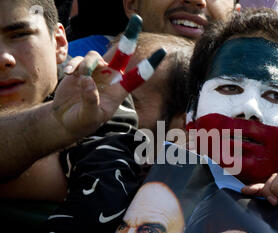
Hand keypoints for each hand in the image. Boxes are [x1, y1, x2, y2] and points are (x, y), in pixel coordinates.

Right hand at [52, 15, 165, 139]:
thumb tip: (87, 81)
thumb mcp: (90, 116)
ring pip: (95, 56)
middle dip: (130, 36)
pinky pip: (80, 59)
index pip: (138, 76)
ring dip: (85, 65)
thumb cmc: (83, 122)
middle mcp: (110, 77)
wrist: (66, 119)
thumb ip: (91, 100)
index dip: (150, 64)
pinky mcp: (81, 69)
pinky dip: (74, 65)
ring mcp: (96, 72)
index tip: (163, 51)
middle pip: (123, 53)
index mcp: (119, 90)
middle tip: (137, 18)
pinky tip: (69, 74)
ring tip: (78, 79)